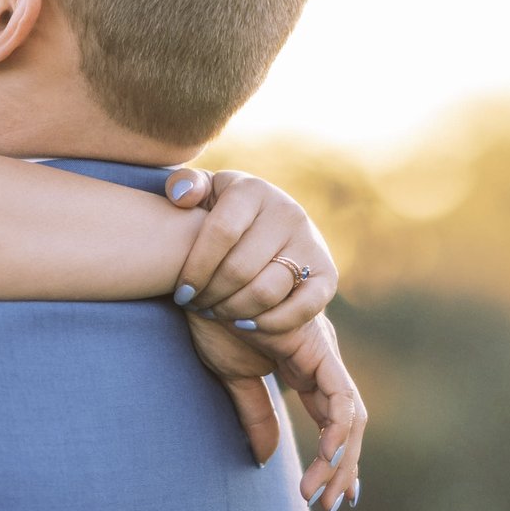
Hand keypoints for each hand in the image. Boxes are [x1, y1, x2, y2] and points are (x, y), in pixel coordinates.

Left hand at [161, 166, 337, 342]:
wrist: (268, 233)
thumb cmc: (222, 215)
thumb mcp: (203, 195)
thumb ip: (184, 186)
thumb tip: (181, 197)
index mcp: (252, 189)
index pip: (221, 233)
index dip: (196, 268)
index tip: (181, 291)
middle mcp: (287, 212)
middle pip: (240, 268)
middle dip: (211, 295)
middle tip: (197, 304)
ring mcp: (310, 242)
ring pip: (266, 291)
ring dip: (233, 311)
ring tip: (217, 311)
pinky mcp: (328, 275)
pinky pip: (302, 308)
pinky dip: (270, 323)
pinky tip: (245, 324)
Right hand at [186, 308, 365, 508]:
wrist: (200, 282)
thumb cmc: (212, 319)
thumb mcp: (235, 379)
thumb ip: (255, 415)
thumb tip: (267, 458)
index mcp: (307, 367)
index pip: (332, 422)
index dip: (335, 461)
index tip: (326, 498)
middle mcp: (323, 361)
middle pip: (348, 425)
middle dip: (343, 470)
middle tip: (330, 507)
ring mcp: (324, 353)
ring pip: (350, 417)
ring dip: (341, 460)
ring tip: (322, 494)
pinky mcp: (317, 349)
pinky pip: (339, 398)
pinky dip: (338, 431)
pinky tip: (329, 457)